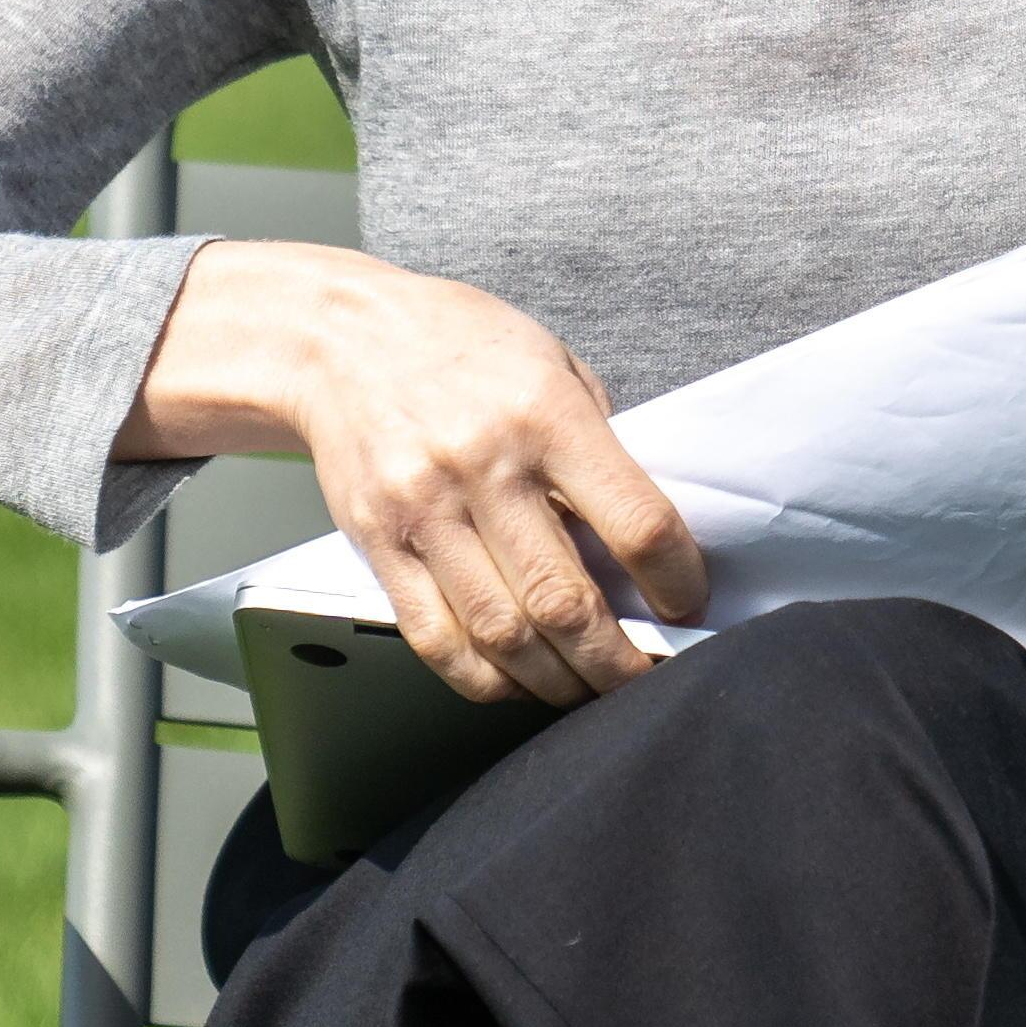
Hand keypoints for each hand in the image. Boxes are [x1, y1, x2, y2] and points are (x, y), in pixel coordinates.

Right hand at [122, 242, 708, 706]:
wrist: (339, 338)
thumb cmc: (458, 346)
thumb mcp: (553, 363)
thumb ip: (597, 444)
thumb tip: (640, 539)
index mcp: (547, 414)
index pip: (636, 523)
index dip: (676, 582)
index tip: (687, 604)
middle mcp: (485, 466)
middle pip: (565, 601)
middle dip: (617, 662)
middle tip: (641, 678)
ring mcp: (426, 511)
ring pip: (503, 635)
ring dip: (556, 682)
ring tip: (584, 688)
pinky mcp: (380, 545)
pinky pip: (437, 639)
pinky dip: (485, 678)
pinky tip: (515, 679)